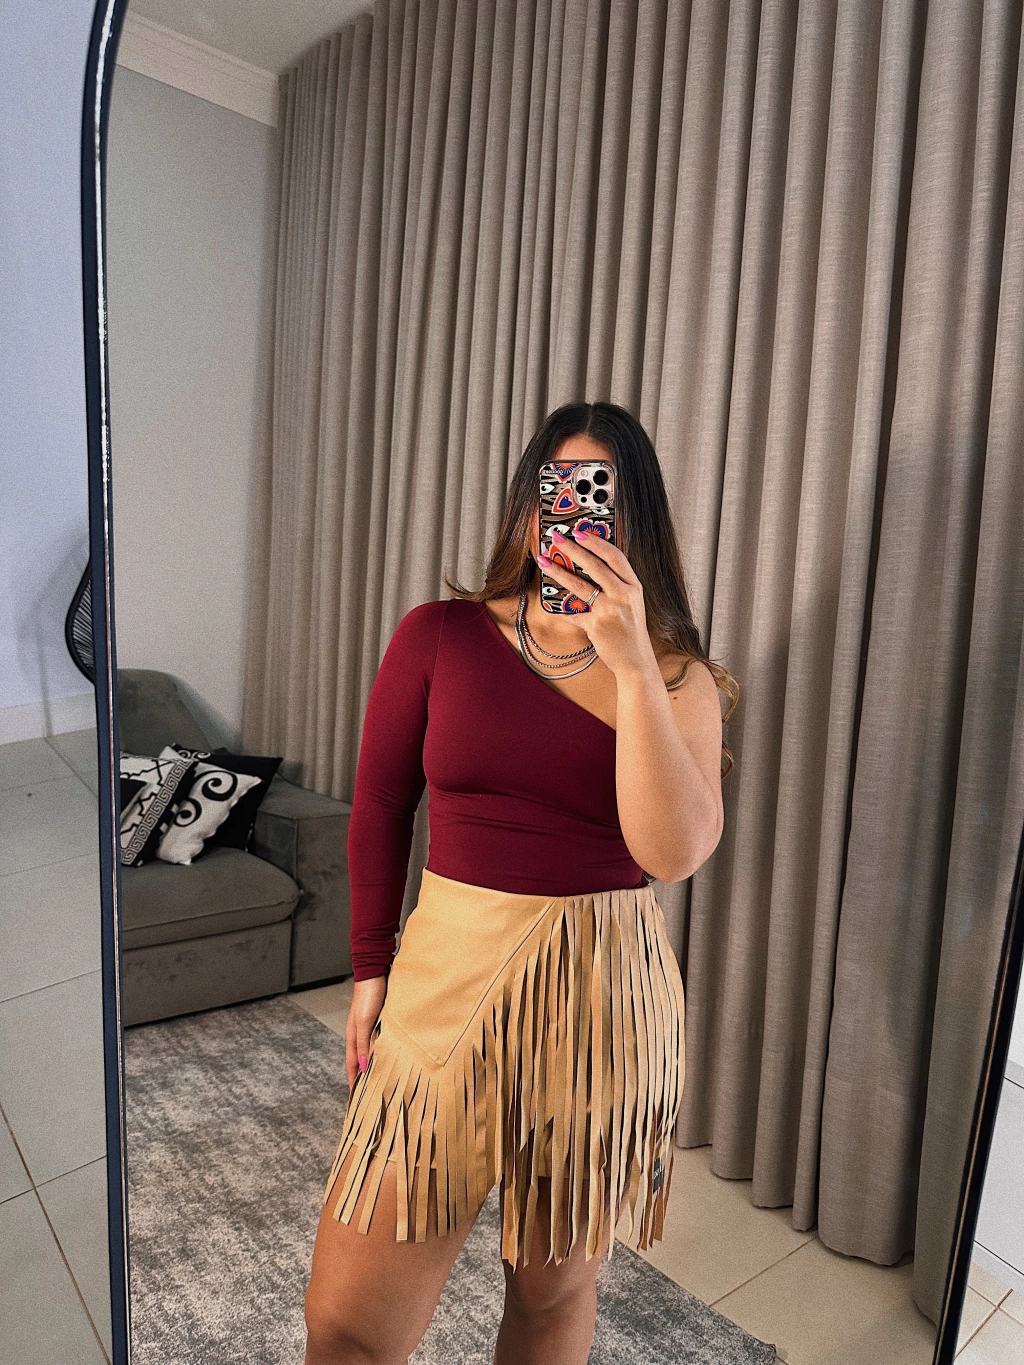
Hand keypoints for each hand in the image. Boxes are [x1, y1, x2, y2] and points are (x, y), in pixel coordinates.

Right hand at [346, 975, 386, 1090]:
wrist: (375, 973)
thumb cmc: (368, 997)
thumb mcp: (364, 1023)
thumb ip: (363, 1044)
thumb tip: (362, 1067)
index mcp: (353, 1037)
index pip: (353, 1065)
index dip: (353, 1082)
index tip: (355, 1100)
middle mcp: (359, 1034)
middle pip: (360, 1061)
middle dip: (362, 1077)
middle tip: (368, 1095)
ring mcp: (368, 1028)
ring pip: (370, 1052)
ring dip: (373, 1066)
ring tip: (379, 1080)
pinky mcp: (378, 1021)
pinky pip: (378, 1043)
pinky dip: (381, 1053)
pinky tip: (388, 1057)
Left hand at [536, 528, 658, 678]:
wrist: (635, 660)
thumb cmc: (630, 630)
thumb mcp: (631, 603)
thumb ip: (616, 585)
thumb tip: (590, 566)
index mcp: (633, 586)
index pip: (615, 556)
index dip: (596, 542)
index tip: (579, 531)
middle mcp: (623, 596)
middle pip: (595, 566)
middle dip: (573, 549)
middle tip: (556, 538)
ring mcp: (609, 610)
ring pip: (579, 585)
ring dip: (558, 571)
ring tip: (544, 561)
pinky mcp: (595, 625)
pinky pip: (572, 613)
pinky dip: (560, 608)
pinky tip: (550, 603)